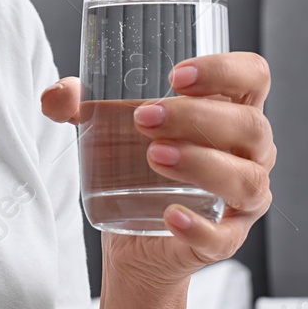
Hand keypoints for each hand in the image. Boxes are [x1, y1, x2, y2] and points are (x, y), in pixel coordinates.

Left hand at [41, 53, 274, 292]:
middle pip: (251, 125)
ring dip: (202, 163)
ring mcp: (244, 199)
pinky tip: (170, 215)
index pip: (253, 76)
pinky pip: (225, 236)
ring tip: (153, 156)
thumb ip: (79, 106)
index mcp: (233, 110)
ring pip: (247, 179)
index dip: (225, 69)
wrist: (134, 238)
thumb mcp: (108, 127)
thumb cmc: (134, 164)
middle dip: (197, 117)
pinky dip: (198, 225)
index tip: (176, 76)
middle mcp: (251, 152)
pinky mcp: (226, 240)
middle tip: (144, 119)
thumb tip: (53, 98)